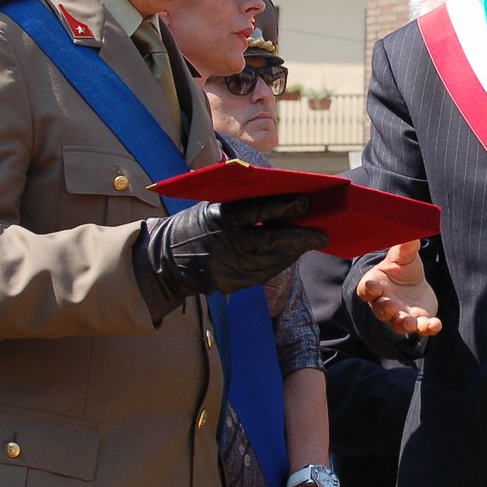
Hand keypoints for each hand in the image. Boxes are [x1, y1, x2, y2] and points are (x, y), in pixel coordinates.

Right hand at [134, 195, 328, 314]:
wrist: (164, 261)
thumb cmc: (195, 226)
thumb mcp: (212, 207)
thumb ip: (242, 206)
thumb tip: (283, 203)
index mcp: (220, 217)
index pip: (258, 210)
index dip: (284, 206)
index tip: (306, 202)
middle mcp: (226, 243)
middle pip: (271, 241)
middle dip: (301, 238)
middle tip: (323, 234)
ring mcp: (228, 267)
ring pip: (272, 261)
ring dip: (294, 252)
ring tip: (311, 242)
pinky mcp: (231, 284)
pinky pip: (263, 275)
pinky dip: (280, 264)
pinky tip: (291, 255)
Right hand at [356, 240, 440, 334]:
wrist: (415, 286)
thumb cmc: (402, 269)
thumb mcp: (403, 257)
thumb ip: (405, 248)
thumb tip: (410, 233)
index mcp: (375, 285)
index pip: (366, 290)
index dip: (368, 289)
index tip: (373, 286)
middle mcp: (384, 304)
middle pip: (380, 310)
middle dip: (386, 309)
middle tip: (392, 306)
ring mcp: (401, 315)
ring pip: (399, 324)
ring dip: (404, 324)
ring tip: (410, 322)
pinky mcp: (417, 321)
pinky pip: (421, 328)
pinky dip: (428, 328)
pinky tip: (435, 325)